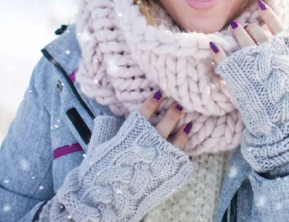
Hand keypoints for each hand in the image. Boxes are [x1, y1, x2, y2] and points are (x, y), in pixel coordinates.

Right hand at [40, 94, 194, 220]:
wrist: (110, 197)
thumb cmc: (101, 170)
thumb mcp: (99, 146)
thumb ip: (106, 129)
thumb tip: (106, 117)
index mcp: (133, 133)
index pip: (145, 112)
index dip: (153, 101)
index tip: (159, 93)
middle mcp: (149, 142)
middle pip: (165, 124)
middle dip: (174, 113)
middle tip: (180, 105)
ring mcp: (161, 157)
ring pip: (177, 141)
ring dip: (183, 132)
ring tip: (188, 125)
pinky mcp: (169, 171)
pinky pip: (179, 159)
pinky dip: (182, 153)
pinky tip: (185, 150)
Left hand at [208, 0, 288, 176]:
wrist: (284, 121)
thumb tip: (283, 36)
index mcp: (286, 49)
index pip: (275, 23)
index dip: (267, 13)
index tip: (260, 4)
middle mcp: (268, 51)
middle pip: (255, 30)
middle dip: (250, 28)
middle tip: (245, 28)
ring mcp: (252, 62)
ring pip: (240, 38)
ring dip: (236, 33)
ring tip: (234, 30)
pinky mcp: (236, 75)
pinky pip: (223, 56)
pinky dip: (217, 50)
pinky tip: (214, 47)